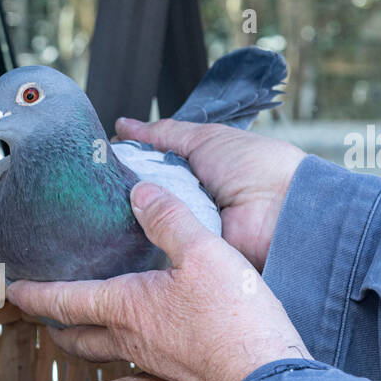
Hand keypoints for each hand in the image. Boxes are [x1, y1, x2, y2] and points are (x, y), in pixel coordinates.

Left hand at [6, 182, 311, 380]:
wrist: (265, 373)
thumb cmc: (234, 317)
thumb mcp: (203, 251)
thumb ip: (169, 219)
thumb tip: (140, 193)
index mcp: (124, 307)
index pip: (63, 301)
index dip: (33, 294)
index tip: (12, 289)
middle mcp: (129, 338)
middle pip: (75, 337)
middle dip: (52, 324)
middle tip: (40, 310)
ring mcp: (152, 358)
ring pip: (104, 348)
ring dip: (86, 333)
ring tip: (84, 316)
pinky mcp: (176, 370)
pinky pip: (135, 354)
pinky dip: (121, 339)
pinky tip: (141, 327)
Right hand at [114, 115, 305, 271]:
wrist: (282, 211)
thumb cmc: (255, 167)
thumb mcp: (206, 139)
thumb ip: (164, 134)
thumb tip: (125, 126)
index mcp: (194, 171)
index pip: (149, 167)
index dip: (127, 163)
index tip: (101, 160)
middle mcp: (188, 200)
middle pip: (143, 195)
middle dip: (125, 189)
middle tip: (98, 185)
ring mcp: (187, 228)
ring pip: (145, 220)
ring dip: (134, 213)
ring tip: (108, 208)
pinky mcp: (189, 254)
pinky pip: (159, 246)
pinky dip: (149, 238)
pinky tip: (129, 233)